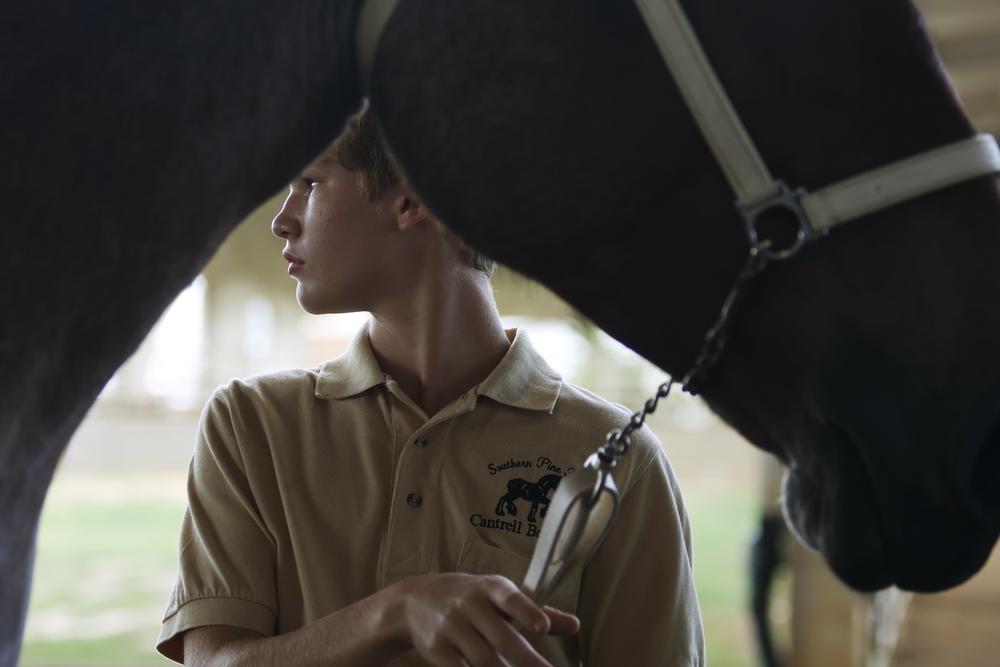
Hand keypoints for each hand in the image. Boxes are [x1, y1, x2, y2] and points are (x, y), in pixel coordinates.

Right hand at [394, 572, 578, 666]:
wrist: (414, 600)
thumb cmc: (469, 598)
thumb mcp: (499, 595)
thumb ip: (536, 611)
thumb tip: (575, 625)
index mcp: (490, 588)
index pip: (510, 599)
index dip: (527, 611)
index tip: (543, 627)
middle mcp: (470, 604)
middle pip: (502, 638)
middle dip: (527, 660)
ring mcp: (451, 627)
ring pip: (484, 659)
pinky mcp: (437, 649)